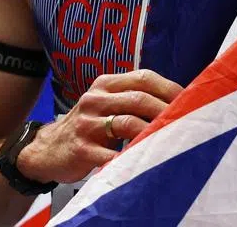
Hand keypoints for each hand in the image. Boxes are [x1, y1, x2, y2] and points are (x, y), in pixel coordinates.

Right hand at [17, 69, 182, 183]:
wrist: (47, 149)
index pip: (143, 77)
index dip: (169, 87)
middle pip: (138, 99)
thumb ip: (133, 97)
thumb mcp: (106, 103)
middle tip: (186, 122)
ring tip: (170, 140)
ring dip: (152, 133)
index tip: (189, 99)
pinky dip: (130, 156)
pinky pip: (111, 153)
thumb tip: (177, 99)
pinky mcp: (81, 148)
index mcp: (105, 84)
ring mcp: (86, 123)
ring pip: (127, 123)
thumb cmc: (88, 125)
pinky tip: (145, 159)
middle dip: (166, 111)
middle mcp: (95, 99)